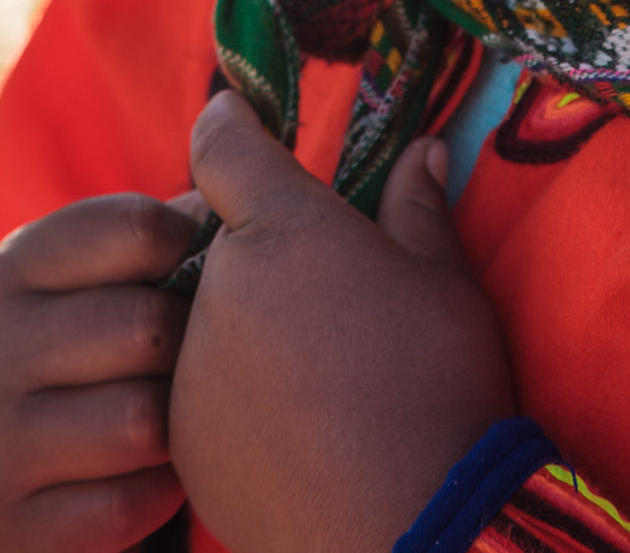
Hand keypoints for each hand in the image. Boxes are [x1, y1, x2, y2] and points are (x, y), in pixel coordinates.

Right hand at [0, 194, 199, 552]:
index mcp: (18, 263)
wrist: (6, 481)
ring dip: (176, 428)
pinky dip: (157, 495)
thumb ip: (174, 220)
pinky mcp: (10, 524)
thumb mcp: (110, 274)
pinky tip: (140, 479)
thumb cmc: (95, 349)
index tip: (188, 273)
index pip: (139, 227)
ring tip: (163, 418)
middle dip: (187, 350)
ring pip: (142, 421)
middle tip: (179, 362)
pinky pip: (131, 504)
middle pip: (146, 328)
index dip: (191, 252)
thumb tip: (238, 126)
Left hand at [169, 93, 515, 552]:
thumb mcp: (445, 284)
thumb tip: (424, 150)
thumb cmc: (440, 392)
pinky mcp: (184, 441)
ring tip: (321, 372)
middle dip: (263, 250)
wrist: (409, 535)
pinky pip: (203, 393)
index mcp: (282, 228)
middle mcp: (217, 289)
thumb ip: (417, 208)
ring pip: (211, 320)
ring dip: (249, 326)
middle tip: (324, 288)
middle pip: (222, 243)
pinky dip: (238, 395)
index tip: (239, 117)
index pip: (221, 143)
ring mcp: (192, 371)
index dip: (231, 124)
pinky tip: (299, 426)